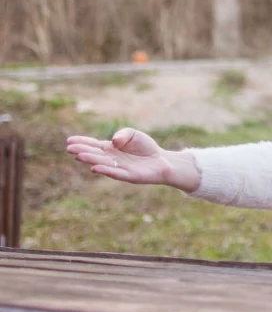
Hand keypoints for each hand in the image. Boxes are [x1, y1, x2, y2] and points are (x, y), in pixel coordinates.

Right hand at [66, 128, 199, 192]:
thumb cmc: (145, 147)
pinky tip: (95, 168)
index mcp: (110, 149)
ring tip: (79, 156)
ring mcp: (119, 168)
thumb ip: (123, 134)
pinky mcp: (129, 176)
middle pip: (95, 154)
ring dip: (91, 160)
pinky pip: (115, 173)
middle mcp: (111, 159)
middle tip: (70, 149)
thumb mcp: (134, 134)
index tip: (69, 141)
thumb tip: (113, 141)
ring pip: (102, 164)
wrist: (161, 161)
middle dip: (82, 151)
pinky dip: (105, 170)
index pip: (93, 145)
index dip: (82, 143)